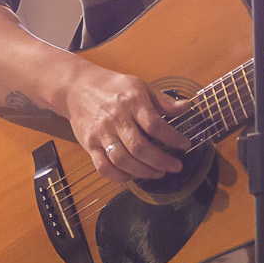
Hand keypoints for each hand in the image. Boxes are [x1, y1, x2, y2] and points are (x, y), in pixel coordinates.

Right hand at [62, 62, 193, 183]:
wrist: (75, 87)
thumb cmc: (111, 86)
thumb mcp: (140, 86)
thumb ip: (163, 101)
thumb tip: (188, 107)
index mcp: (131, 102)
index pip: (155, 124)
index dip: (173, 138)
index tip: (185, 145)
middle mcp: (116, 119)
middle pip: (139, 147)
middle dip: (161, 161)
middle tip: (175, 167)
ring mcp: (101, 133)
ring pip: (122, 160)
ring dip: (143, 172)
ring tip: (158, 173)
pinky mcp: (89, 144)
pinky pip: (104, 167)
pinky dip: (119, 176)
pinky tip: (133, 176)